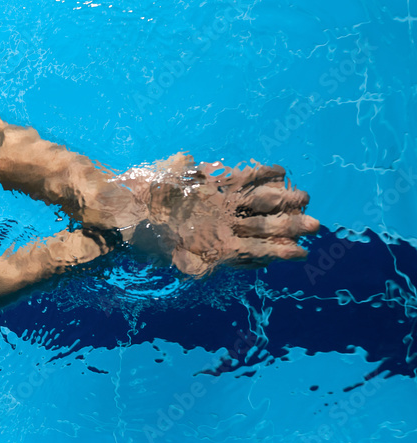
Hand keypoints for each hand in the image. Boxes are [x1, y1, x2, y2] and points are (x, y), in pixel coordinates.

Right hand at [128, 154, 319, 275]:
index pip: (255, 250)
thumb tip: (209, 272)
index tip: (299, 252)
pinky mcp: (215, 182)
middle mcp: (224, 224)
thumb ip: (192, 264)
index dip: (277, 252)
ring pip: (260, 202)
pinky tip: (280, 170)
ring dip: (284, 200)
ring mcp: (222, 203)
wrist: (127, 209)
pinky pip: (243, 177)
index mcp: (218, 245)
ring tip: (306, 198)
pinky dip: (261, 173)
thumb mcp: (170, 257)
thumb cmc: (146, 237)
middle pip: (264, 225)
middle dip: (289, 225)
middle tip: (314, 226)